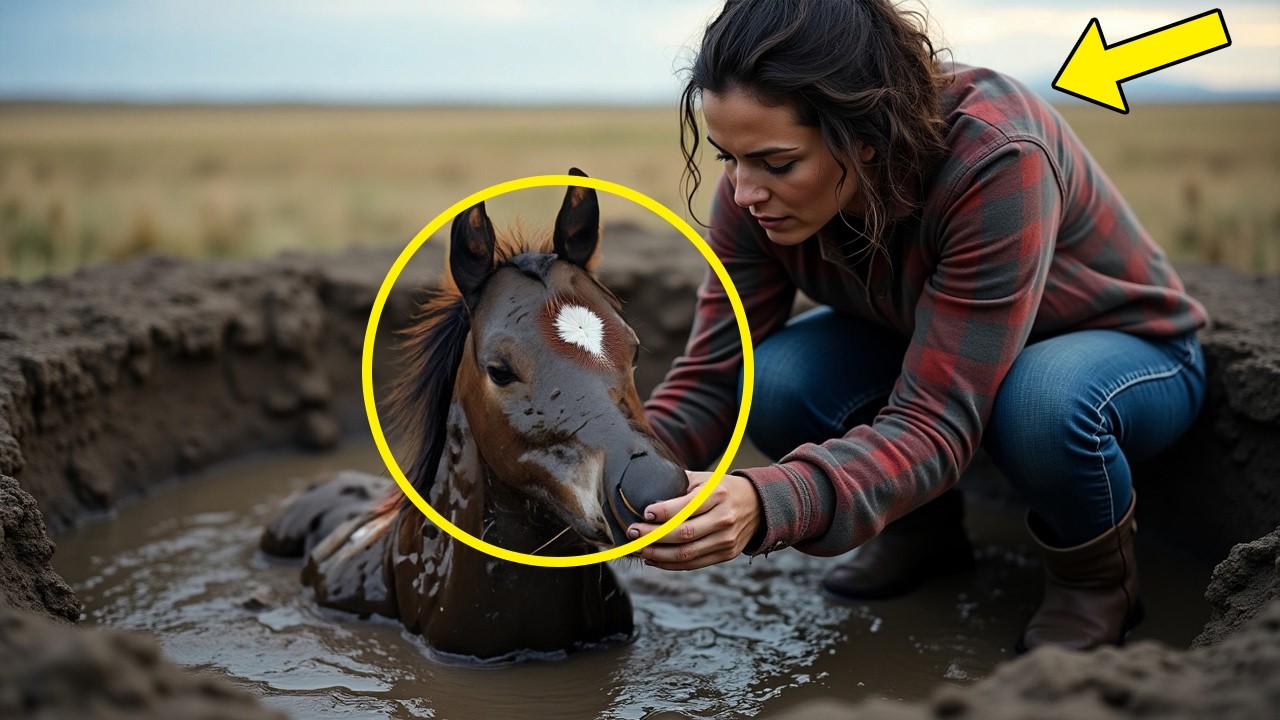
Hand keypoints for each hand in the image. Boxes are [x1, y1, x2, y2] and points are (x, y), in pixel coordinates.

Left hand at [626, 470, 762, 570]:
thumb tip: (643, 491)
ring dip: (657, 554)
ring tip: (638, 549)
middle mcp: (724, 519)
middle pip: (683, 534)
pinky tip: (652, 558)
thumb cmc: (722, 489)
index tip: (644, 513)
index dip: (663, 512)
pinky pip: (693, 564)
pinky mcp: (726, 555)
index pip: (685, 507)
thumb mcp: (704, 479)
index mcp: (717, 494)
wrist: (758, 505)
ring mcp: (726, 540)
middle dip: (653, 536)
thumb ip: (678, 484)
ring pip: (686, 554)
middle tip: (632, 533)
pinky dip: (669, 564)